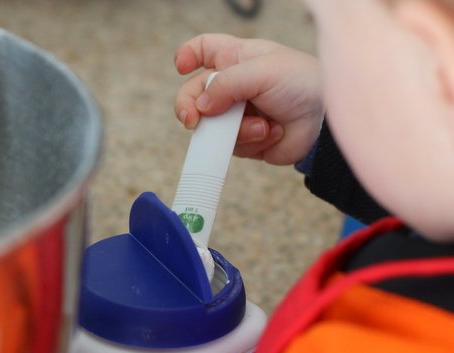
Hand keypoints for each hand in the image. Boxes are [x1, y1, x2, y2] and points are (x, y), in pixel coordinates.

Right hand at [174, 34, 324, 165]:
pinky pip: (231, 146)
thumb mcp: (260, 71)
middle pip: (195, 95)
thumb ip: (224, 85)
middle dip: (191, 108)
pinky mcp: (247, 139)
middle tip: (193, 120)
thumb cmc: (303, 82)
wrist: (327, 120)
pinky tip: (271, 132)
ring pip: (212, 126)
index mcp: (236, 58)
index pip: (203, 50)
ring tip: (262, 125)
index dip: (187, 56)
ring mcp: (238, 114)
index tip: (181, 67)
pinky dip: (250, 141)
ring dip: (235, 129)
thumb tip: (200, 106)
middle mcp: (234, 86)